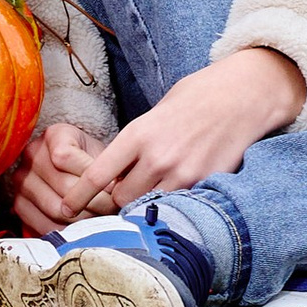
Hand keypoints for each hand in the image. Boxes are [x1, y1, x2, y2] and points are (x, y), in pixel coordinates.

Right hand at [6, 119, 112, 232]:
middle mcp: (32, 154)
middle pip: (64, 187)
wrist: (73, 170)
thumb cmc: (91, 162)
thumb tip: (117, 193)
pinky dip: (66, 232)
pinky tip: (82, 230)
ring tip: (101, 220)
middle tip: (113, 211)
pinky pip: (44, 225)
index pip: (65, 157)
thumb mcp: (100, 153)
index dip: (92, 177)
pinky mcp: (19, 204)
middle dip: (95, 203)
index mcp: (53, 135)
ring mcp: (22, 180)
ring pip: (56, 209)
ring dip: (83, 219)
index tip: (115, 189)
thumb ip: (106, 168)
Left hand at [75, 45, 304, 209]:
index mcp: (138, 134)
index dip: (78, 195)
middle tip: (123, 193)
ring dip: (145, 204)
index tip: (65, 209)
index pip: (99, 173)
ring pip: (149, 206)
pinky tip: (178, 193)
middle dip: (118, 199)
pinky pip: (179, 206)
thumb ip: (136, 144)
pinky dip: (173, 204)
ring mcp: (183, 175)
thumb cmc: (195, 98)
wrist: (240, 96)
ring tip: (152, 192)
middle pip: (121, 198)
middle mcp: (157, 158)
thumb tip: (118, 171)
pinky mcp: (205, 185)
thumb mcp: (155, 114)